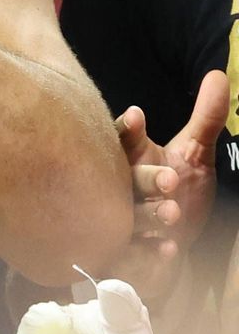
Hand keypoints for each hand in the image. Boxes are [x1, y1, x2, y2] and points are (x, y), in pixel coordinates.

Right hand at [110, 70, 228, 308]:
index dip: (128, 128)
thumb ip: (206, 119)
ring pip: (125, 217)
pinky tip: (168, 249)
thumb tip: (218, 76)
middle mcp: (117, 188)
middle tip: (171, 178)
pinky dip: (148, 255)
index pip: (121, 138)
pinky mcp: (121, 257)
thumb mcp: (196, 155)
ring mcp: (116, 223)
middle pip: (123, 178)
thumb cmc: (179, 195)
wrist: (170, 250)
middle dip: (146, 178)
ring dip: (148, 215)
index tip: (139, 116)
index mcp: (129, 157)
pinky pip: (129, 256)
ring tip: (172, 212)